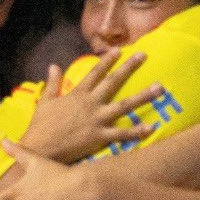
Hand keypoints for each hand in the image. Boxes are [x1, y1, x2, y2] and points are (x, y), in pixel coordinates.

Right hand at [19, 50, 161, 162]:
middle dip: (129, 68)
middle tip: (144, 56)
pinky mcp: (99, 137)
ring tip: (159, 88)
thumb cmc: (41, 127)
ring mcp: (97, 120)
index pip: (95, 73)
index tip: (119, 50)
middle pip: (114, 82)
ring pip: (124, 105)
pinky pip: (122, 134)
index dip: (107, 60)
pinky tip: (152, 127)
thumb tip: (54, 65)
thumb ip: (52, 83)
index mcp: (78, 94)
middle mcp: (90, 103)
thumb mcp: (45, 101)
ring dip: (143, 96)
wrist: (40, 149)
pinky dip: (137, 132)